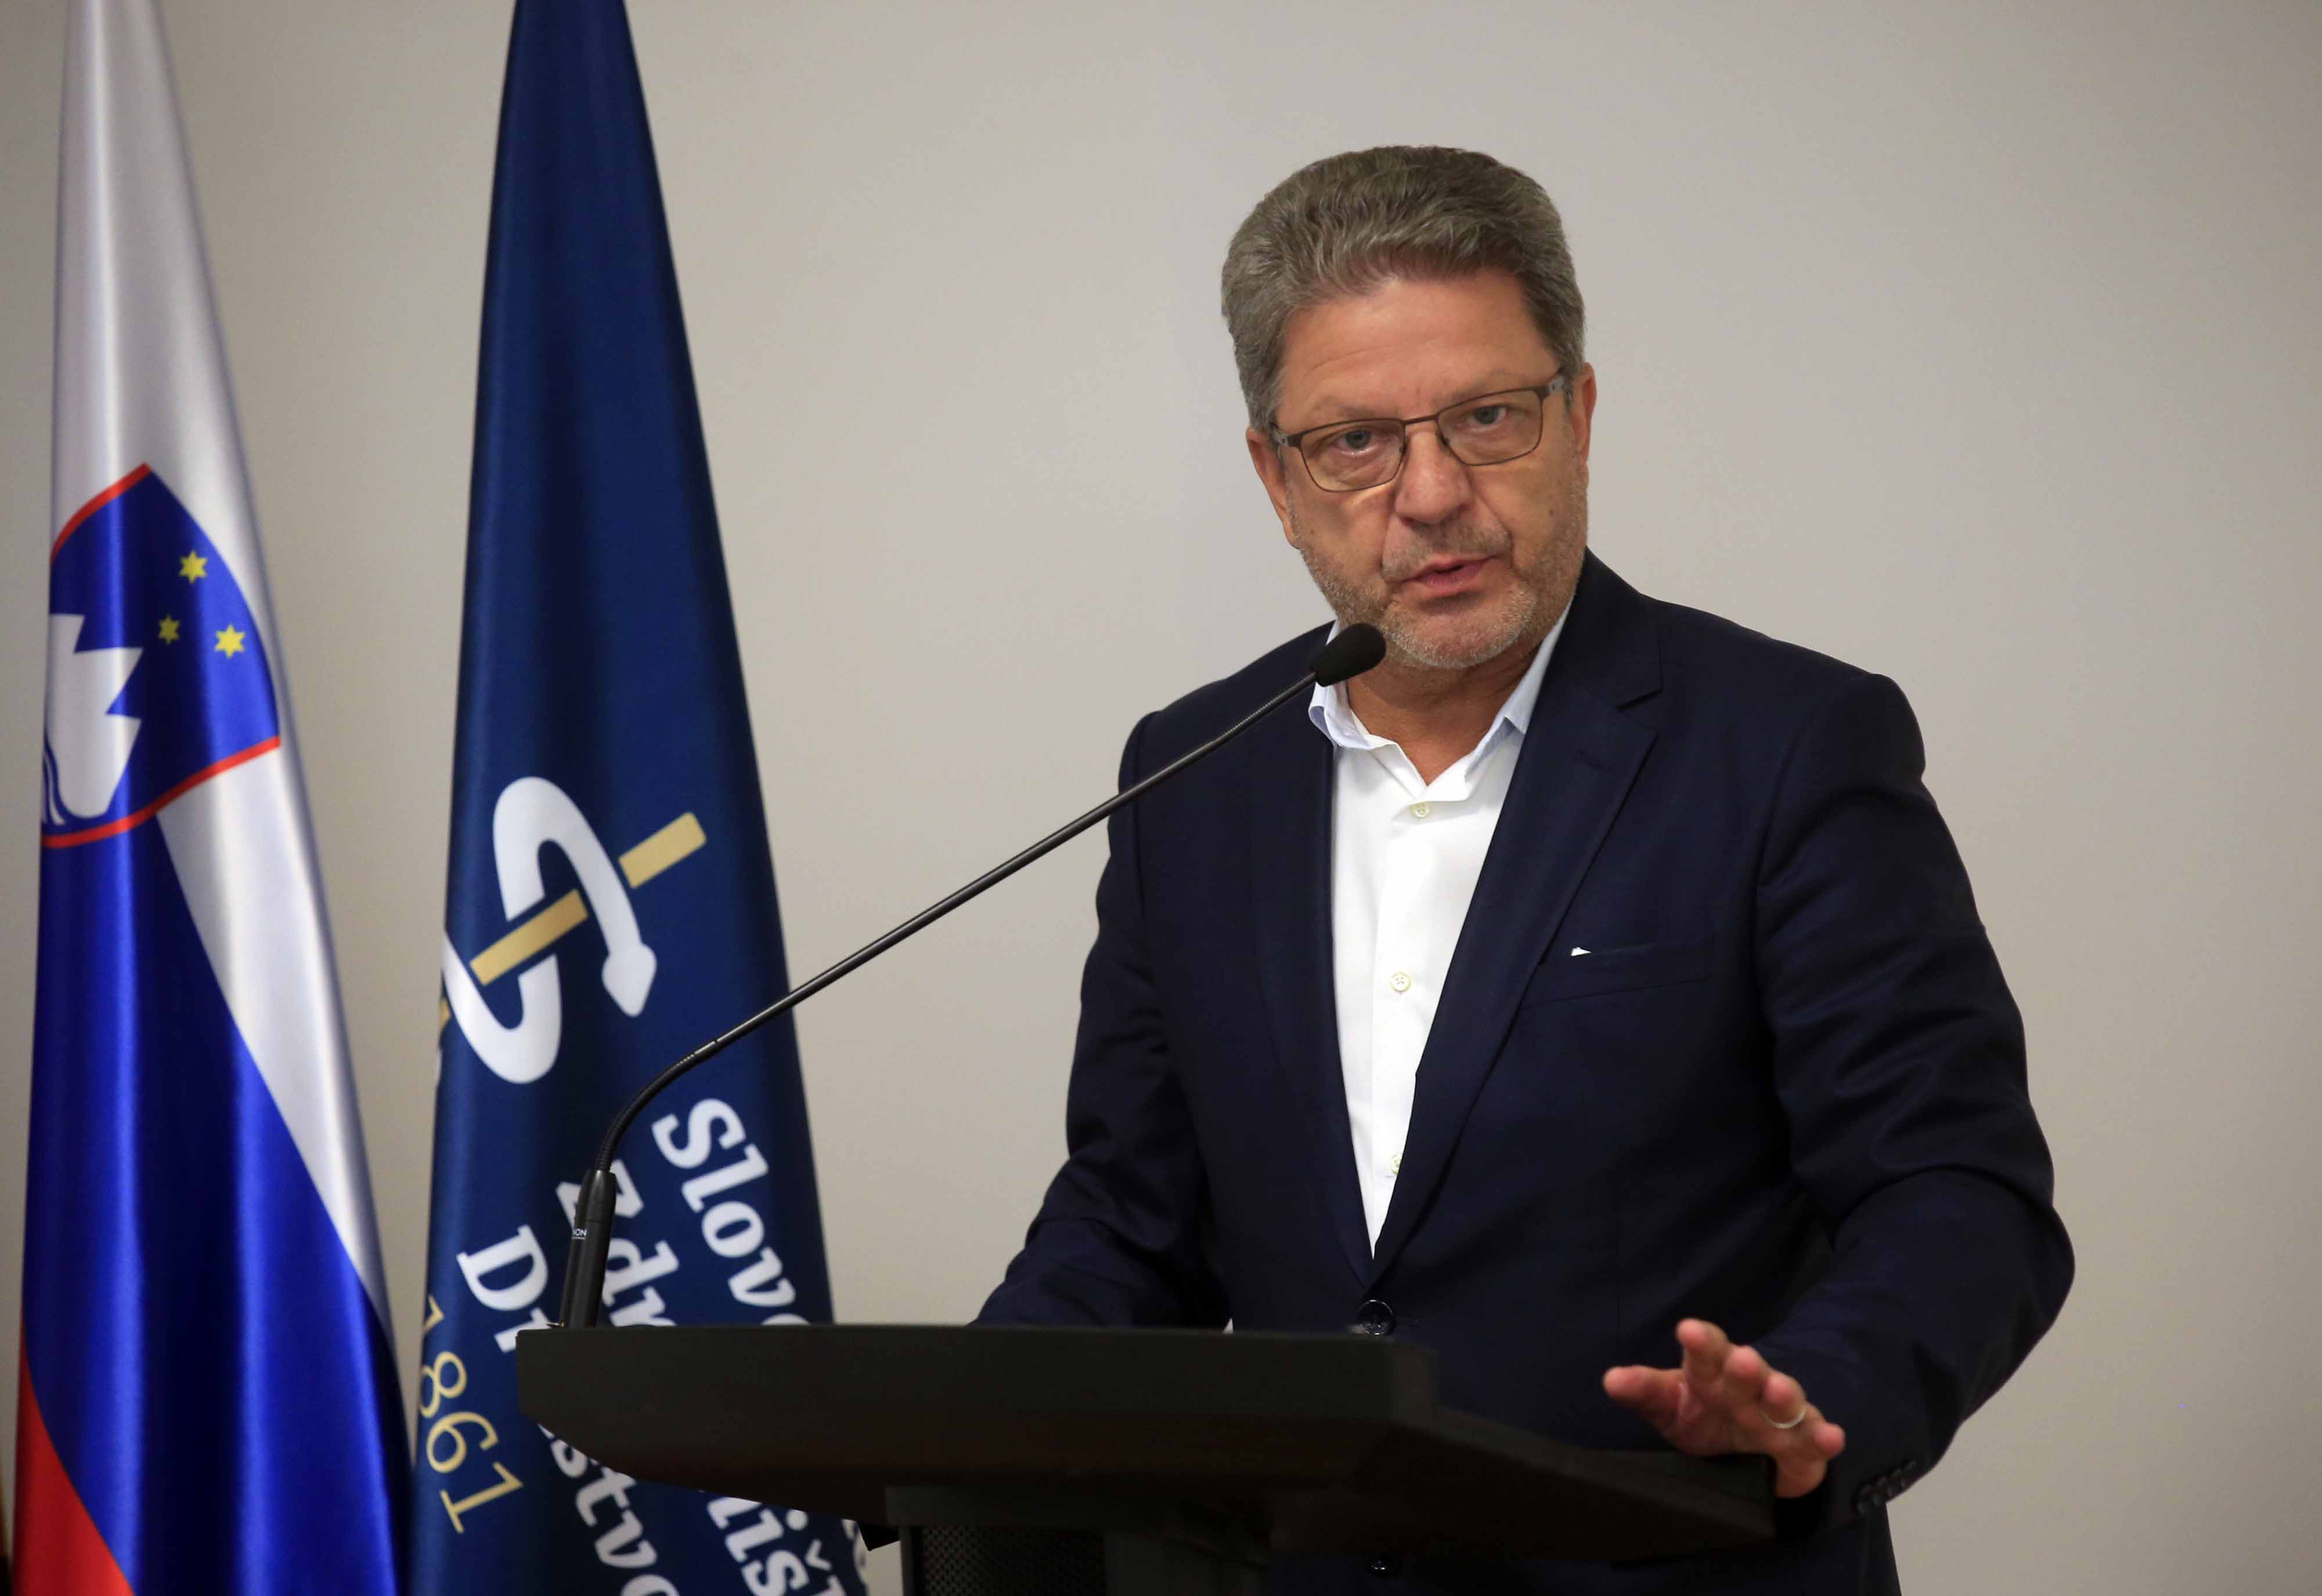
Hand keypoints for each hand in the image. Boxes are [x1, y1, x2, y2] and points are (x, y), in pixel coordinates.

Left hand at [1602, 1318, 1845, 1498]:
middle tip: (1743, 1359)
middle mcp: (1749, 1387)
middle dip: (1746, 1367)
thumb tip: (1611, 1379)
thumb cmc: (1704, 1417)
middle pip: (1748, 1372)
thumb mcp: (1669, 1407)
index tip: (1687, 1329)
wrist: (1744, 1455)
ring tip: (1777, 1392)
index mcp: (1712, 1371)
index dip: (1700, 1341)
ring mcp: (1779, 1414)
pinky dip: (1824, 1437)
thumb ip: (1644, 1393)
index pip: (1706, 1350)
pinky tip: (1832, 1436)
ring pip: (1785, 1399)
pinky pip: (1815, 1439)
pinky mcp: (1805, 1444)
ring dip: (1783, 1394)